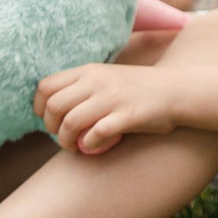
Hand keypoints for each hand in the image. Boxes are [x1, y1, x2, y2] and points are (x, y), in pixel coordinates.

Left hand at [35, 62, 183, 153]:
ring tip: (74, 146)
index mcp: (89, 71)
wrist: (178, 90)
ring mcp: (112, 98)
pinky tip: (95, 146)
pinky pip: (96, 134)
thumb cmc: (140, 88)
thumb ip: (83, 87)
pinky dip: (89, 145)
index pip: (46, 85)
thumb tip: (55, 109)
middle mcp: (97, 82)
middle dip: (50, 126)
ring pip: (70, 121)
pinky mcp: (127, 116)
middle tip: (61, 136)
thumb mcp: (108, 77)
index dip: (39, 107)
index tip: (48, 119)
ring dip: (66, 140)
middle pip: (53, 105)